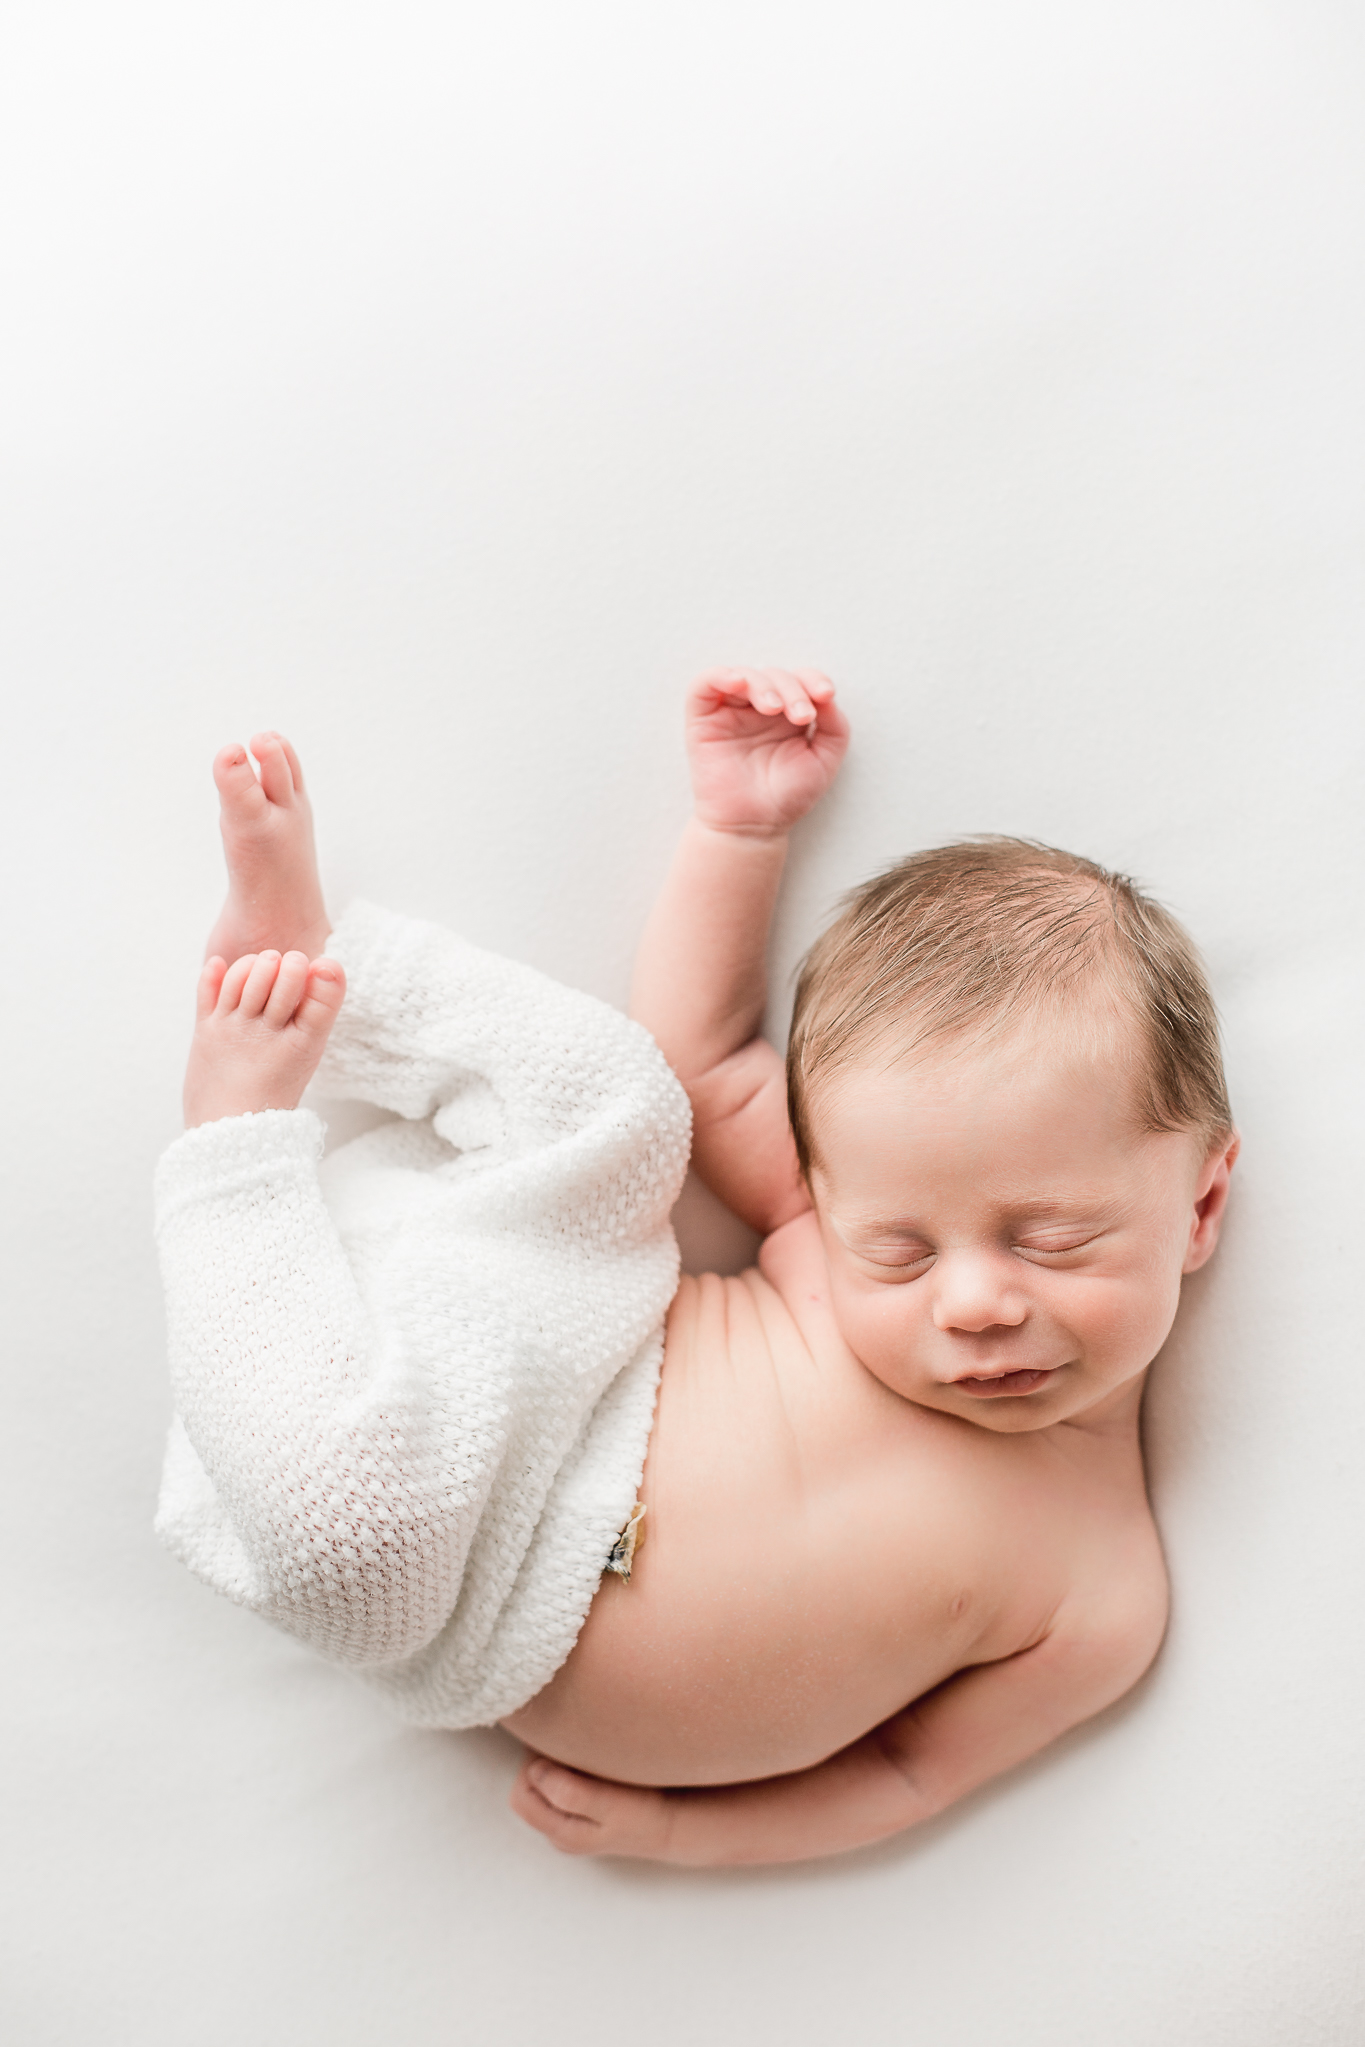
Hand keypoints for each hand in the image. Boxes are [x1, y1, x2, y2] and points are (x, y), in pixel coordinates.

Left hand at [510, 1753, 677, 1860]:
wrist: (673, 1824)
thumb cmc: (643, 1813)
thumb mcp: (610, 1806)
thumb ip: (571, 1793)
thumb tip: (535, 1771)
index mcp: (561, 1832)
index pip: (522, 1793)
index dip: (534, 1765)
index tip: (561, 1748)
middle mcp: (558, 1830)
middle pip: (527, 1787)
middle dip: (540, 1761)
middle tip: (569, 1744)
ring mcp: (569, 1820)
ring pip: (541, 1784)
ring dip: (553, 1762)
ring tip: (580, 1751)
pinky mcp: (580, 1809)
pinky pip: (557, 1783)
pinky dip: (564, 1767)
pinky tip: (586, 1759)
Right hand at [687, 668, 848, 835]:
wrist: (754, 827)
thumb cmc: (788, 796)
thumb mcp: (825, 759)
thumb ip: (835, 725)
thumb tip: (825, 694)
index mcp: (788, 714)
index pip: (800, 680)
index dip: (813, 679)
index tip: (826, 695)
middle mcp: (759, 709)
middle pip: (775, 675)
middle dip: (793, 690)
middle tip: (801, 717)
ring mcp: (730, 712)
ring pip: (744, 675)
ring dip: (764, 685)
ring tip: (774, 709)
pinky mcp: (703, 719)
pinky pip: (704, 684)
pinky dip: (721, 675)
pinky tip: (738, 684)